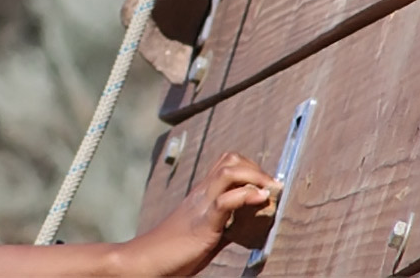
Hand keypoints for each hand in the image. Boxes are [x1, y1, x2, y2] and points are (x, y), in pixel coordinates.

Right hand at [118, 152, 279, 275]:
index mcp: (203, 194)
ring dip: (255, 177)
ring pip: (228, 172)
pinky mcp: (203, 223)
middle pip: (230, 160)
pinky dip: (246, 196)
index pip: (228, 163)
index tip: (268, 184)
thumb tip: (252, 219)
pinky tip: (259, 200)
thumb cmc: (174, 250)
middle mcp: (202, 193)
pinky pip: (225, 201)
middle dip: (257, 168)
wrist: (147, 260)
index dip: (252, 167)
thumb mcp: (208, 231)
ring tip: (270, 190)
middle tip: (272, 186)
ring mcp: (202, 206)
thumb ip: (228, 222)